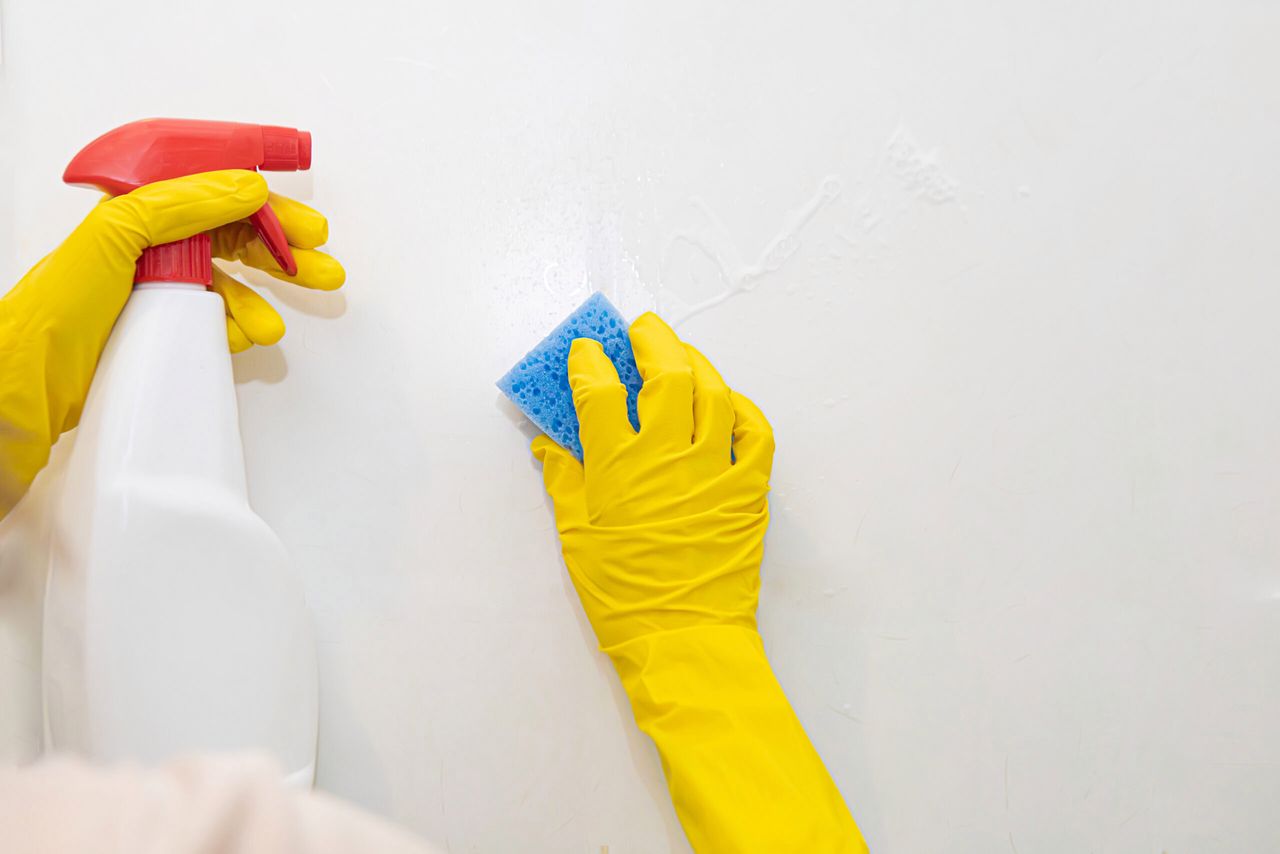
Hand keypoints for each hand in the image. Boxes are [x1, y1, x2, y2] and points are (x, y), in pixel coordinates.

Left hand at [0, 170, 342, 515]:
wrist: (28, 378)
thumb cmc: (57, 306)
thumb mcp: (118, 233)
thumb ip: (184, 204)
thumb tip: (245, 188)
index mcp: (139, 212)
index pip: (219, 197)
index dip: (268, 210)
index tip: (307, 228)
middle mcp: (148, 245)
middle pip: (233, 240)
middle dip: (282, 256)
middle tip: (321, 270)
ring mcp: (153, 288)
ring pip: (227, 285)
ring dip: (262, 301)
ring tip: (276, 325)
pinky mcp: (156, 327)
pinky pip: (212, 322)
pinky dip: (235, 329)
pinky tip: (243, 339)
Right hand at [532, 311, 774, 648]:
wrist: (682, 639)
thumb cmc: (623, 594)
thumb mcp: (577, 537)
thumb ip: (564, 481)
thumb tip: (550, 446)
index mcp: (619, 467)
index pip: (601, 392)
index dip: (590, 362)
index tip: (586, 350)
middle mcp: (669, 457)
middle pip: (666, 374)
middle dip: (651, 341)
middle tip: (640, 330)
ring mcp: (713, 470)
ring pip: (713, 394)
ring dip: (697, 363)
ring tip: (682, 354)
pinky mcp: (747, 490)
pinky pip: (755, 434)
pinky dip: (743, 410)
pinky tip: (729, 402)